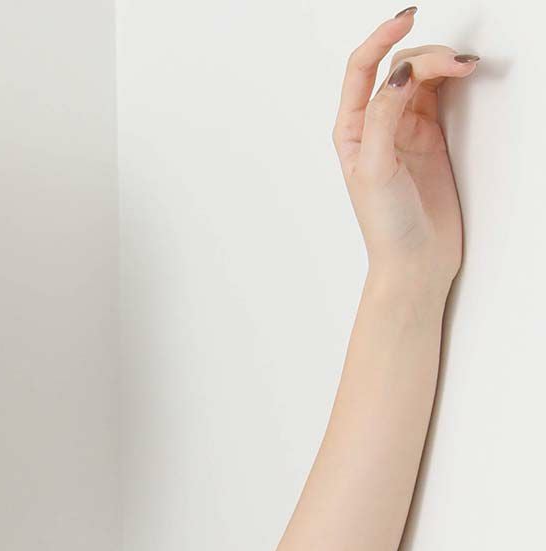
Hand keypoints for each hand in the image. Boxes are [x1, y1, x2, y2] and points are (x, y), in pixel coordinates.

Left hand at [332, 11, 479, 290]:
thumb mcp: (376, 170)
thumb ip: (384, 119)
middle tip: (456, 65)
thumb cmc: (386, 225)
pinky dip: (451, 77)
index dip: (381, 38)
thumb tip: (399, 75)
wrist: (415, 260)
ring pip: (421, 75)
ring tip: (466, 67)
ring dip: (442, 63)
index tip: (406, 18)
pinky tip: (464, 73)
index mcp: (351, 130)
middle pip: (398, 67)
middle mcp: (375, 124)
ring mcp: (404, 127)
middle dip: (426, 56)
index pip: (361, 69)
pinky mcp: (431, 134)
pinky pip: (439, 92)